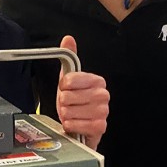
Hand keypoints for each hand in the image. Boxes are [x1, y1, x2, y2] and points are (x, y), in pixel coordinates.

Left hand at [56, 35, 108, 149]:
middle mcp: (103, 94)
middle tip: (69, 105)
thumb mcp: (69, 80)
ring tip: (73, 115)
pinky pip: (76, 125)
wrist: (81, 127)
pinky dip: (71, 126)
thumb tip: (68, 39)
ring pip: (69, 111)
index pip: (69, 79)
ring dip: (66, 116)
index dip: (62, 87)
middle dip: (63, 103)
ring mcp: (103, 111)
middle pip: (67, 96)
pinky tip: (75, 124)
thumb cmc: (75, 103)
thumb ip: (70, 57)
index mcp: (97, 80)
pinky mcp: (100, 127)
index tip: (66, 90)